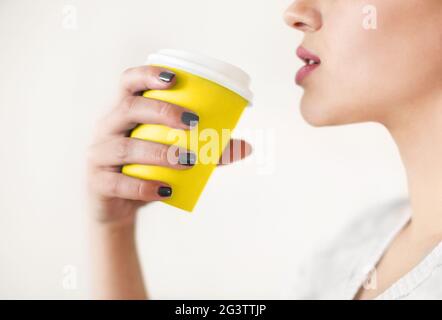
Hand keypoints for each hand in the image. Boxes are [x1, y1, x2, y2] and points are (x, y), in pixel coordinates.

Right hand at [87, 65, 251, 225]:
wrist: (120, 208)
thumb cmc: (149, 171)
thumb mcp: (175, 157)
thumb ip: (208, 151)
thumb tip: (247, 147)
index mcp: (124, 112)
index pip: (129, 82)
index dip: (148, 75)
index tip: (175, 79)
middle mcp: (107, 127)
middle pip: (129, 108)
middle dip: (162, 112)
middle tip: (194, 123)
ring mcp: (98, 155)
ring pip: (126, 148)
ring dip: (160, 152)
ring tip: (190, 160)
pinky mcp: (98, 183)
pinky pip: (119, 183)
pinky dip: (145, 187)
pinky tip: (166, 191)